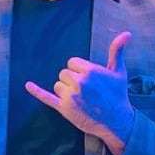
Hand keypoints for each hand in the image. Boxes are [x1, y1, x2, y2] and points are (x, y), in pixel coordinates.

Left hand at [25, 31, 135, 154]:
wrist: (117, 120)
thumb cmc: (118, 94)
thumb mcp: (119, 71)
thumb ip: (117, 51)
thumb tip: (126, 33)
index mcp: (90, 71)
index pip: (72, 63)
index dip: (79, 70)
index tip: (90, 80)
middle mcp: (79, 82)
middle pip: (63, 74)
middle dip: (72, 81)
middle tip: (86, 91)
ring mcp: (70, 96)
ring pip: (57, 85)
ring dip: (65, 91)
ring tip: (81, 99)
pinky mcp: (64, 109)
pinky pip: (46, 97)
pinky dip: (36, 91)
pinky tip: (28, 85)